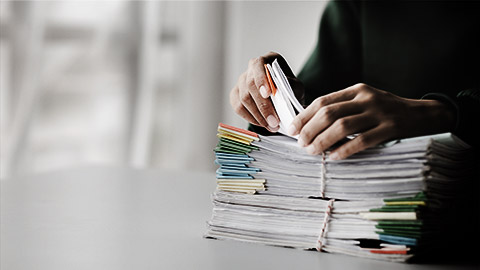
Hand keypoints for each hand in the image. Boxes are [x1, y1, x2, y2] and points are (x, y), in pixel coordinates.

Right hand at [230, 52, 304, 131]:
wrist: (284, 98)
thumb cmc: (289, 90)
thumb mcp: (296, 86)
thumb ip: (291, 86)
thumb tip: (281, 92)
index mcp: (266, 60)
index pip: (258, 65)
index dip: (261, 79)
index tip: (268, 94)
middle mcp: (251, 68)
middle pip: (250, 85)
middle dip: (262, 106)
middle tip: (274, 121)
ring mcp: (241, 81)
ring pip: (243, 98)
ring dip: (258, 115)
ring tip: (271, 126)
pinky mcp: (235, 94)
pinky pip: (238, 107)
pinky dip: (250, 118)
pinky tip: (261, 123)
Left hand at [288, 83, 455, 159]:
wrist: (424, 115)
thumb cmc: (387, 111)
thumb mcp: (365, 101)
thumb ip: (343, 109)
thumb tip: (311, 126)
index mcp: (357, 90)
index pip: (323, 101)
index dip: (304, 116)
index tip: (292, 129)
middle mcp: (366, 99)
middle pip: (329, 114)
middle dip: (310, 130)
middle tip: (300, 143)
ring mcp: (380, 113)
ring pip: (342, 127)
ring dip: (323, 140)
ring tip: (312, 151)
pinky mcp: (391, 128)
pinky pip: (362, 141)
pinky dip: (345, 150)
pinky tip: (334, 157)